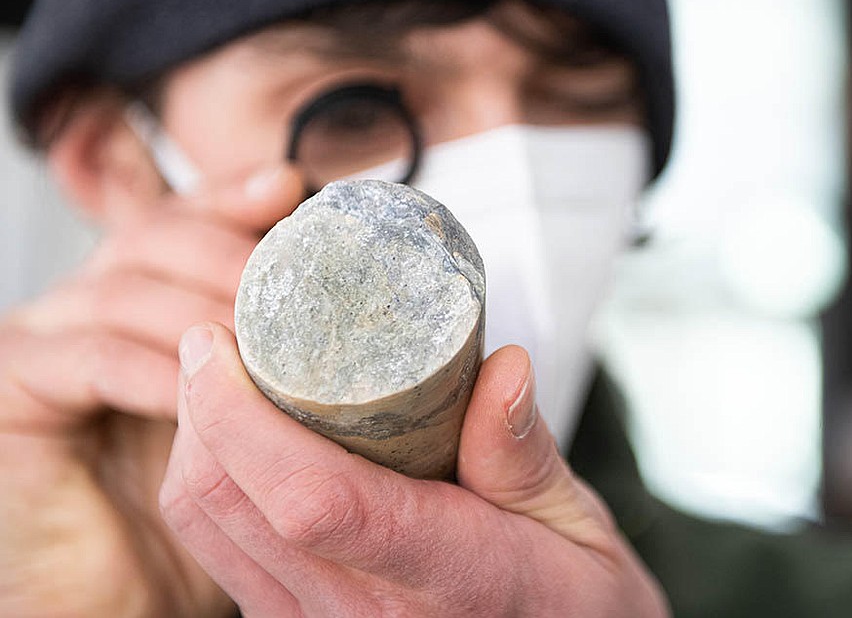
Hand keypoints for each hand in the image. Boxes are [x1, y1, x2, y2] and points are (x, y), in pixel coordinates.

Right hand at [0, 165, 302, 617]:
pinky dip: (159, 372)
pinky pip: (92, 359)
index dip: (234, 196)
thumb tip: (382, 314)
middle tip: (306, 288)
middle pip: (159, 237)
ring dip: (209, 311)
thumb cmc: (206, 506)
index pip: (186, 217)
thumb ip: (297, 359)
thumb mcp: (266, 416)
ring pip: (128, 290)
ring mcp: (42, 337)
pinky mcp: (11, 387)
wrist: (124, 591)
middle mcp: (88, 301)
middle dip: (236, 256)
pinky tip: (211, 397)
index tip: (293, 188)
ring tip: (278, 344)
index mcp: (145, 293)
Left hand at [160, 323, 670, 616]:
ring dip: (198, 446)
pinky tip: (245, 441)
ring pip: (210, 533)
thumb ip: (526, 454)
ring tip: (227, 377)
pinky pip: (225, 556)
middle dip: (199, 411)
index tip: (218, 342)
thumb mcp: (578, 524)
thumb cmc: (577, 601)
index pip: (313, 500)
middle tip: (219, 335)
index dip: (241, 418)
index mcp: (445, 579)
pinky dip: (216, 487)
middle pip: (230, 509)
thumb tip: (502, 366)